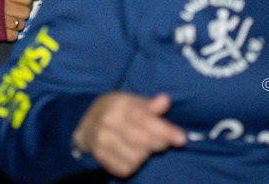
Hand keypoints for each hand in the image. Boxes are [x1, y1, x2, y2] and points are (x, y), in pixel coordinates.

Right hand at [3, 0, 44, 40]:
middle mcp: (3, 7)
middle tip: (15, 13)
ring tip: (9, 20)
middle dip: (22, 13)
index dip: (27, 1)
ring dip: (17, 24)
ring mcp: (1, 21)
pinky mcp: (0, 33)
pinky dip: (12, 33)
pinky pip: (15, 35)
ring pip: (22, 24)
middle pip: (26, 12)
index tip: (23, 3)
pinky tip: (5, 28)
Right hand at [72, 92, 186, 177]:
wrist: (87, 123)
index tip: (181, 139)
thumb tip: (166, 100)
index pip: (145, 120)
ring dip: (144, 155)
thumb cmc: (118, 111)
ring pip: (136, 158)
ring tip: (142, 146)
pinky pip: (125, 168)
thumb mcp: (132, 102)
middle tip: (162, 141)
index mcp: (118, 104)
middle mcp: (107, 121)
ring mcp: (100, 139)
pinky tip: (130, 154)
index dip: (166, 131)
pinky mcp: (98, 156)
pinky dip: (133, 165)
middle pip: (144, 142)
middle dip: (159, 143)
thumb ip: (150, 105)